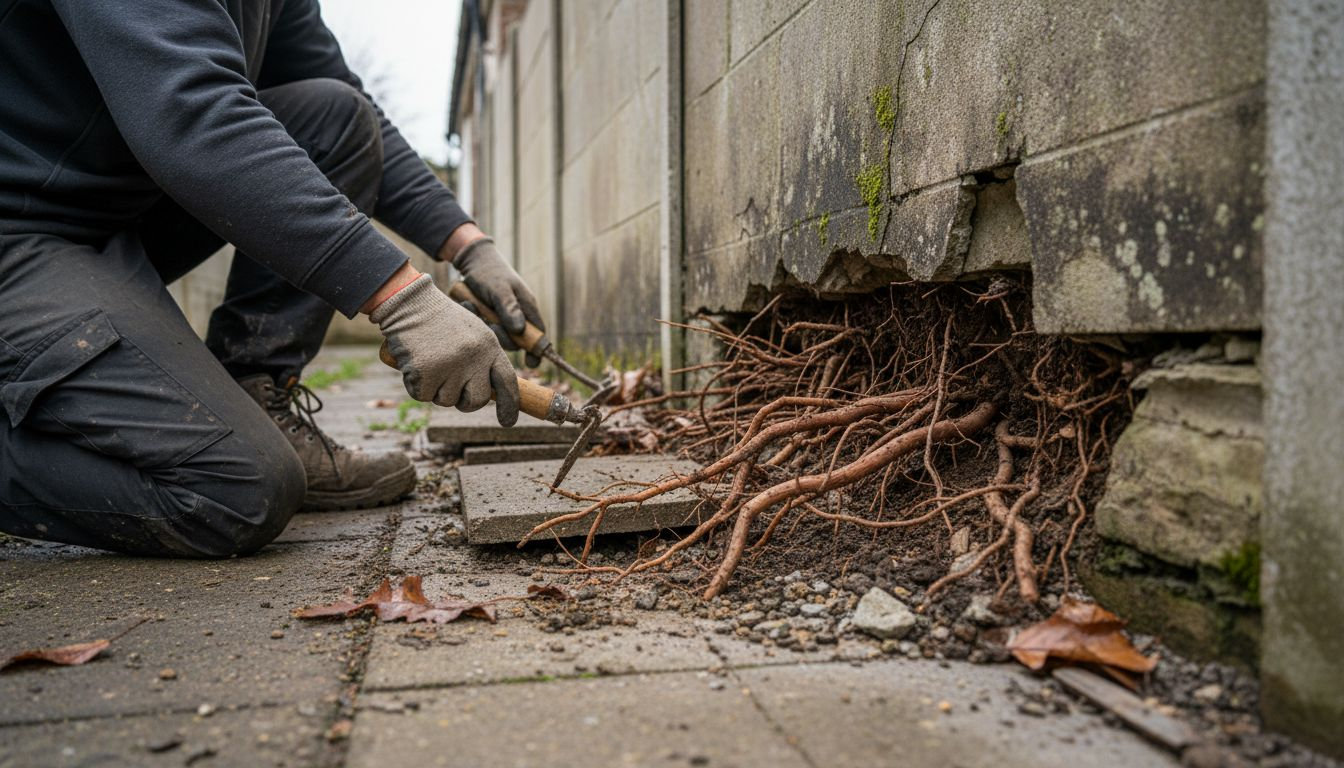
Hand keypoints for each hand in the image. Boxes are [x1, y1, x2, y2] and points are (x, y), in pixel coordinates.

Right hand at [370, 275, 519, 425]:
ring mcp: (450, 367)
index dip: (510, 405)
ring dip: (437, 390)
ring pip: (447, 400)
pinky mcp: (425, 374)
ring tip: (431, 362)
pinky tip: (415, 364)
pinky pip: (423, 396)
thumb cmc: (440, 319)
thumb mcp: (472, 332)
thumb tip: (491, 394)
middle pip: (476, 401)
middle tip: (452, 388)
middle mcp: (474, 358)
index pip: (507, 382)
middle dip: (465, 402)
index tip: (507, 422)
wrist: (409, 303)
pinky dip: (417, 386)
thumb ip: (484, 360)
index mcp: (489, 346)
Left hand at [452, 237, 545, 366]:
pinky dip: (474, 319)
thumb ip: (509, 308)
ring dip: (484, 326)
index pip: (538, 335)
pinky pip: (482, 328)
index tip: (530, 362)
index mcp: (526, 308)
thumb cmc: (489, 271)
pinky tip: (467, 304)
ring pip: (497, 336)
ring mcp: (500, 319)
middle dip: (501, 336)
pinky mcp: (486, 319)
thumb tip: (519, 330)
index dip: (536, 350)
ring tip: (474, 306)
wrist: (470, 260)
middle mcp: (516, 316)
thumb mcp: (499, 288)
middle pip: (514, 340)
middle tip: (490, 324)